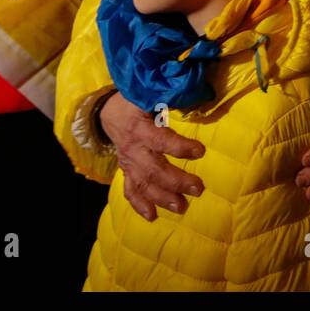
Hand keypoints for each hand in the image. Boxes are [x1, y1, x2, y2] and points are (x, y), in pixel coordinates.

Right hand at [100, 92, 205, 222]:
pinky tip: (152, 216)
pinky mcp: (125, 170)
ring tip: (181, 207)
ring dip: (162, 197)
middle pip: (153, 168)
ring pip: (143, 183)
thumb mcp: (149, 94)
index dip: (179, 146)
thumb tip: (202, 94)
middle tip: (198, 188)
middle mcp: (132, 146)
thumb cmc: (136, 101)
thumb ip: (171, 96)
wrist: (107, 112)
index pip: (160, 139)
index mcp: (139, 125)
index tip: (200, 151)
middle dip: (176, 181)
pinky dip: (139, 204)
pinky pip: (130, 190)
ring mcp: (127, 161)